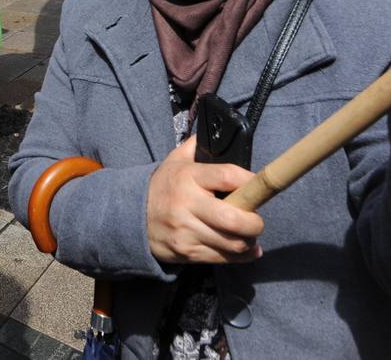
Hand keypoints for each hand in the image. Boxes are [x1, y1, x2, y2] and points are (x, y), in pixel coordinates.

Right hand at [146, 137, 264, 264]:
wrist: (130, 217)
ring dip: (249, 241)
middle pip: (235, 219)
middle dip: (255, 223)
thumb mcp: (174, 162)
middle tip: (257, 220)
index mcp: (188, 177)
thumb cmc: (162, 186)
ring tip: (249, 234)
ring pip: (232, 243)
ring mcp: (186, 230)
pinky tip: (245, 250)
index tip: (259, 186)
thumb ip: (196, 147)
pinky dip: (241, 256)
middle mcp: (187, 204)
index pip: (228, 177)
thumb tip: (216, 132)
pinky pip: (223, 258)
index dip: (251, 182)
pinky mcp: (186, 251)